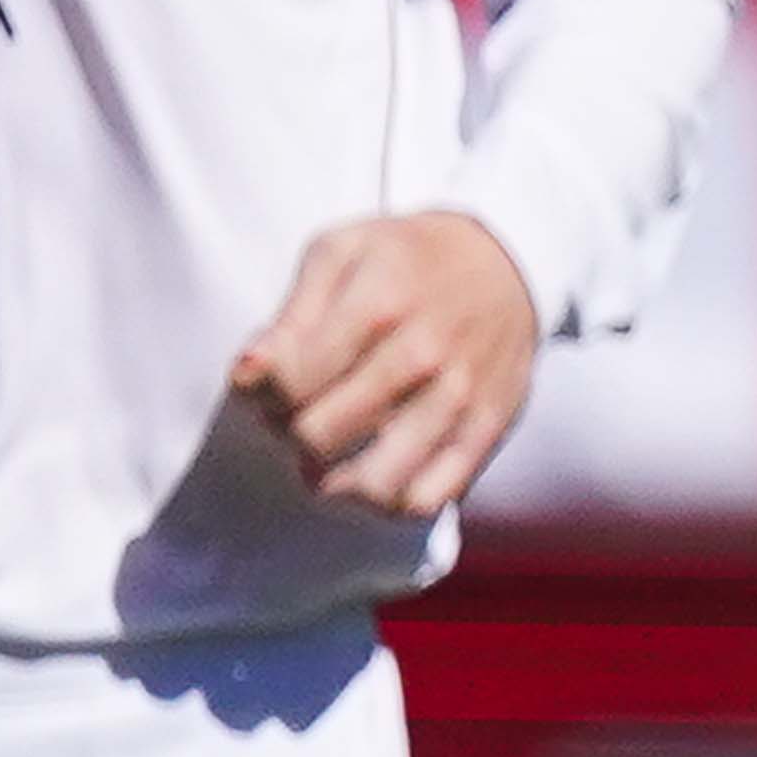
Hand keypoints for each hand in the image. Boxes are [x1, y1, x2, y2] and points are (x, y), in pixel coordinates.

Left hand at [237, 209, 542, 518]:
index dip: (257, 394)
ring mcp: (460, 397)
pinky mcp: (487, 428)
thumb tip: (248, 373)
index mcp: (379, 302)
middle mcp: (423, 353)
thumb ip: (291, 315)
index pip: (288, 381)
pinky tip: (372, 479)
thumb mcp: (341, 253)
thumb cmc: (407, 259)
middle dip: (288, 434)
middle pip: (320, 435)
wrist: (508, 264)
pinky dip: (389, 502)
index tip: (261, 387)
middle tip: (291, 418)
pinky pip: (430, 497)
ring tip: (324, 462)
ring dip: (331, 481)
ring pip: (376, 481)